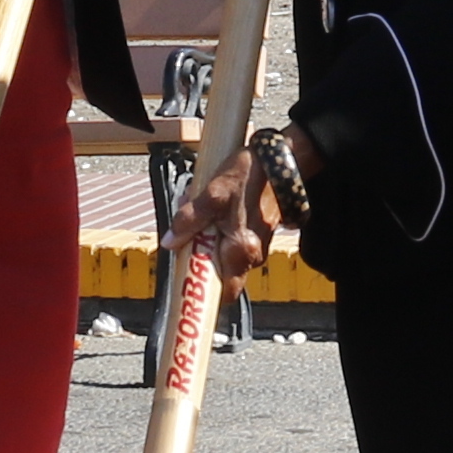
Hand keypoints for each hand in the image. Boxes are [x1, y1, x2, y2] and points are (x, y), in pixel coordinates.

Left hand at [170, 133, 300, 285]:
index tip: (184, 283)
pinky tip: (214, 207)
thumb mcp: (214, 192)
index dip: (203, 293)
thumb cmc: (251, 174)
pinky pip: (231, 242)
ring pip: (223, 255)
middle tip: (187, 232)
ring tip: (201, 209)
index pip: (224, 293)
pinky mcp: (257, 234)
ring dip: (207, 239)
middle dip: (198, 255)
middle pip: (218, 273)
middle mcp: (252, 254)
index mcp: (242, 249)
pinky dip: (218, 229)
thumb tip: (170, 242)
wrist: (282, 159)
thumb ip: (190, 219)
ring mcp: (256, 245)